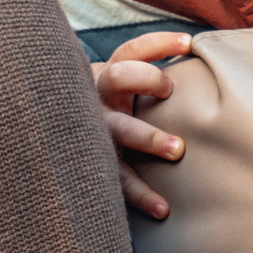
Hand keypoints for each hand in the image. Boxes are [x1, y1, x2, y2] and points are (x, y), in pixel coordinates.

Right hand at [90, 31, 191, 218]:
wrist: (53, 140)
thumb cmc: (110, 110)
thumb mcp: (120, 88)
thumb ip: (148, 76)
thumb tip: (199, 61)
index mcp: (109, 76)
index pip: (132, 51)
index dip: (158, 44)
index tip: (188, 44)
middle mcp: (98, 99)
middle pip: (117, 77)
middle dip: (145, 79)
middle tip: (169, 90)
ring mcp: (95, 132)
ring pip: (118, 129)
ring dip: (147, 137)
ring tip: (177, 149)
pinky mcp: (95, 164)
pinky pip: (118, 178)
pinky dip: (141, 195)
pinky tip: (162, 208)